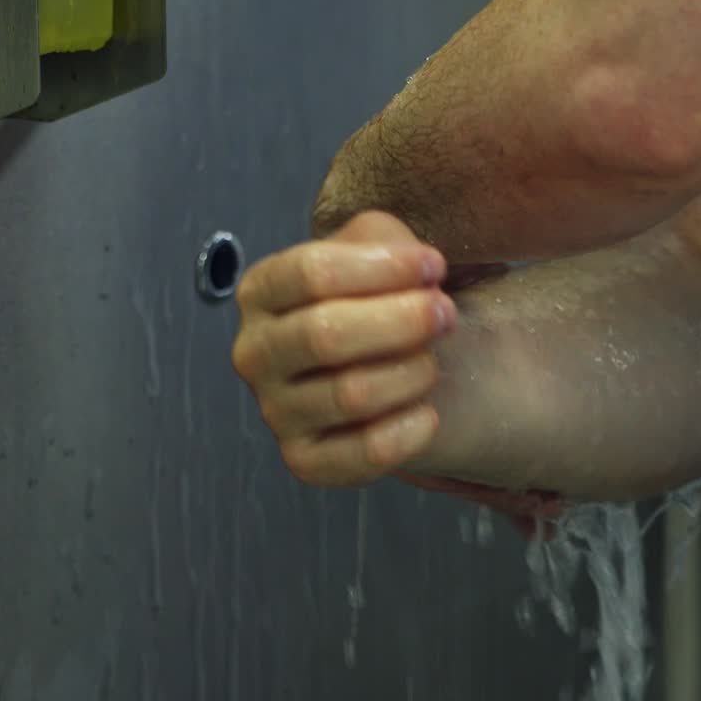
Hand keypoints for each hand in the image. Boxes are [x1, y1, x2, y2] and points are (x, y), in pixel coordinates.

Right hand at [232, 212, 453, 486]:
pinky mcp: (304, 459)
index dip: (384, 267)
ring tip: (432, 359)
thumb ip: (383, 240)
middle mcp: (255, 352)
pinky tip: (428, 411)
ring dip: (412, 372)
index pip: (311, 272)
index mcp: (261, 291)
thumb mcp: (374, 246)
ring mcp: (275, 410)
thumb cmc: (378, 295)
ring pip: (351, 394)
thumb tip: (411, 266)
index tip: (434, 266)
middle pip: (325, 335)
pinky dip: (409, 431)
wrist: (387, 360)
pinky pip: (363, 453)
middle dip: (402, 320)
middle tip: (445, 313)